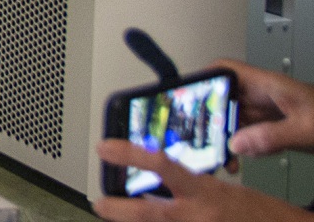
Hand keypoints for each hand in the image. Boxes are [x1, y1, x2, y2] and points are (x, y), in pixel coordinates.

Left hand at [93, 140, 305, 221]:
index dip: (130, 155)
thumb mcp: (226, 188)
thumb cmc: (263, 212)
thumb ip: (191, 184)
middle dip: (115, 210)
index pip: (162, 166)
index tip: (105, 147)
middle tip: (98, 202)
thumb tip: (160, 175)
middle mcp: (198, 216)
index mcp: (206, 193)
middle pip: (145, 214)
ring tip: (116, 215)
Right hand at [213, 60, 313, 157]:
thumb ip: (271, 136)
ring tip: (226, 156)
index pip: (227, 70)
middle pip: (224, 99)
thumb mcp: (305, 129)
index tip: (190, 97)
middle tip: (204, 137)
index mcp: (268, 85)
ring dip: (228, 138)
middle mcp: (263, 96)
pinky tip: (249, 156)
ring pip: (234, 119)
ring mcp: (268, 112)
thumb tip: (236, 143)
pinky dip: (245, 147)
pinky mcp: (274, 128)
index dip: (205, 79)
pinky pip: (249, 134)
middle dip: (213, 119)